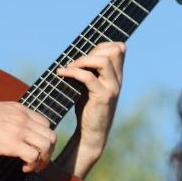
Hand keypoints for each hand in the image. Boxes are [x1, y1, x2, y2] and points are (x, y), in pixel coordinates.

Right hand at [0, 102, 55, 172]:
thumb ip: (11, 117)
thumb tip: (14, 130)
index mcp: (21, 109)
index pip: (46, 123)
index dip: (44, 138)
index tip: (37, 148)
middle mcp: (24, 118)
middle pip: (51, 136)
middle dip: (49, 152)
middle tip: (39, 161)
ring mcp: (19, 130)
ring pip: (46, 146)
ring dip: (44, 160)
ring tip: (33, 167)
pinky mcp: (12, 144)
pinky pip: (34, 156)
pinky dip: (33, 165)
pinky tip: (24, 168)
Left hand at [56, 42, 125, 175]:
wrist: (91, 134)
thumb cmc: (87, 109)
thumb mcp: (90, 86)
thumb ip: (89, 71)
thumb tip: (74, 54)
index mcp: (116, 75)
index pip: (119, 48)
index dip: (102, 45)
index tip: (86, 54)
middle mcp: (117, 80)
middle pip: (115, 50)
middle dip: (93, 50)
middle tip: (76, 62)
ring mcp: (112, 88)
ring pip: (104, 60)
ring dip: (83, 60)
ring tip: (69, 66)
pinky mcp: (102, 97)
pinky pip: (88, 77)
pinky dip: (73, 72)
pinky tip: (62, 74)